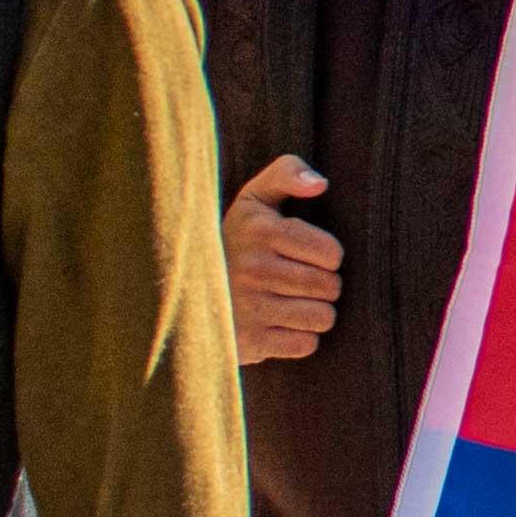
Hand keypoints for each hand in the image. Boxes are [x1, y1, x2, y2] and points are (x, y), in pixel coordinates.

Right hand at [223, 157, 341, 367]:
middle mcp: (253, 269)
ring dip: (315, 312)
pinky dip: (299, 337)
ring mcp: (249, 308)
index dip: (328, 256)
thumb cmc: (237, 240)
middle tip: (298, 281)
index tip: (308, 255)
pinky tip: (278, 323)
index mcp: (259, 230)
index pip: (332, 253)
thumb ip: (287, 173)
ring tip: (290, 301)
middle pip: (330, 287)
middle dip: (324, 285)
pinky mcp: (249, 342)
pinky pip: (306, 344)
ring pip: (323, 317)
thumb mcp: (255, 199)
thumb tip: (320, 184)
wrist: (183, 290)